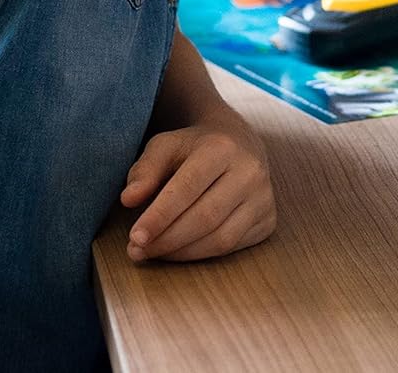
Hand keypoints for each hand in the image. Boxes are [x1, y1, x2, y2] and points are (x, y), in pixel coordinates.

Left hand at [121, 108, 276, 262]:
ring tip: (153, 253)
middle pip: (205, 217)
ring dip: (182, 253)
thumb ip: (145, 170)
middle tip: (137, 251)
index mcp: (222, 147)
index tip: (134, 237)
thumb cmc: (194, 147)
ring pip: (221, 238)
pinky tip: (180, 251)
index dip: (159, 216)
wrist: (238, 143)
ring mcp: (264, 197)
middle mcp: (250, 171)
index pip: (187, 188)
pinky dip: (201, 255)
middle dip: (167, 240)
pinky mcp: (268, 219)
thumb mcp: (165, 146)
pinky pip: (233, 247)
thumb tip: (129, 200)